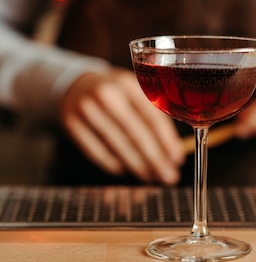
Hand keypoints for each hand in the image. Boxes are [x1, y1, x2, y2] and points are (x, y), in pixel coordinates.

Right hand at [59, 68, 184, 183]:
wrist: (75, 85)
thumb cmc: (115, 93)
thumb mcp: (133, 91)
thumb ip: (152, 112)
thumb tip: (173, 151)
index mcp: (128, 83)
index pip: (152, 115)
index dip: (166, 140)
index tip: (177, 158)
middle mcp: (107, 94)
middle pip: (136, 133)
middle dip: (155, 158)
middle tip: (169, 176)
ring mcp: (87, 109)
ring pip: (117, 145)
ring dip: (137, 165)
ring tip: (151, 177)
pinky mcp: (71, 124)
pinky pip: (96, 152)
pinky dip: (113, 164)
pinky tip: (126, 170)